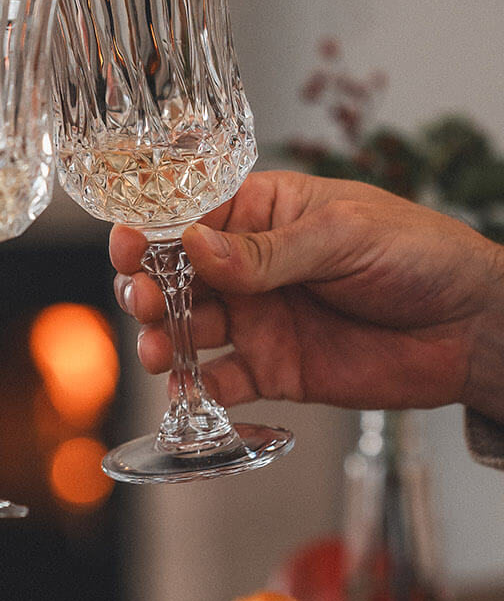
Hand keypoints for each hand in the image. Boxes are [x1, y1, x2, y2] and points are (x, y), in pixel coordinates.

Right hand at [110, 170, 503, 417]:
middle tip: (146, 302)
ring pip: (189, 327)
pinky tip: (184, 387)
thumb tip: (194, 245)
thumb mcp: (343, 236)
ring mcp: (259, 318)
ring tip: (157, 346)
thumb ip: (267, 252)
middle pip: (177, 275)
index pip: (191, 215)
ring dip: (164, 336)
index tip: (129, 245)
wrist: (470, 327)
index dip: (153, 229)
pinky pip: (221, 380)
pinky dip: (196, 386)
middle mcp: (250, 266)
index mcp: (264, 213)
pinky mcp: (274, 369)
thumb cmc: (419, 256)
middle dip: (150, 287)